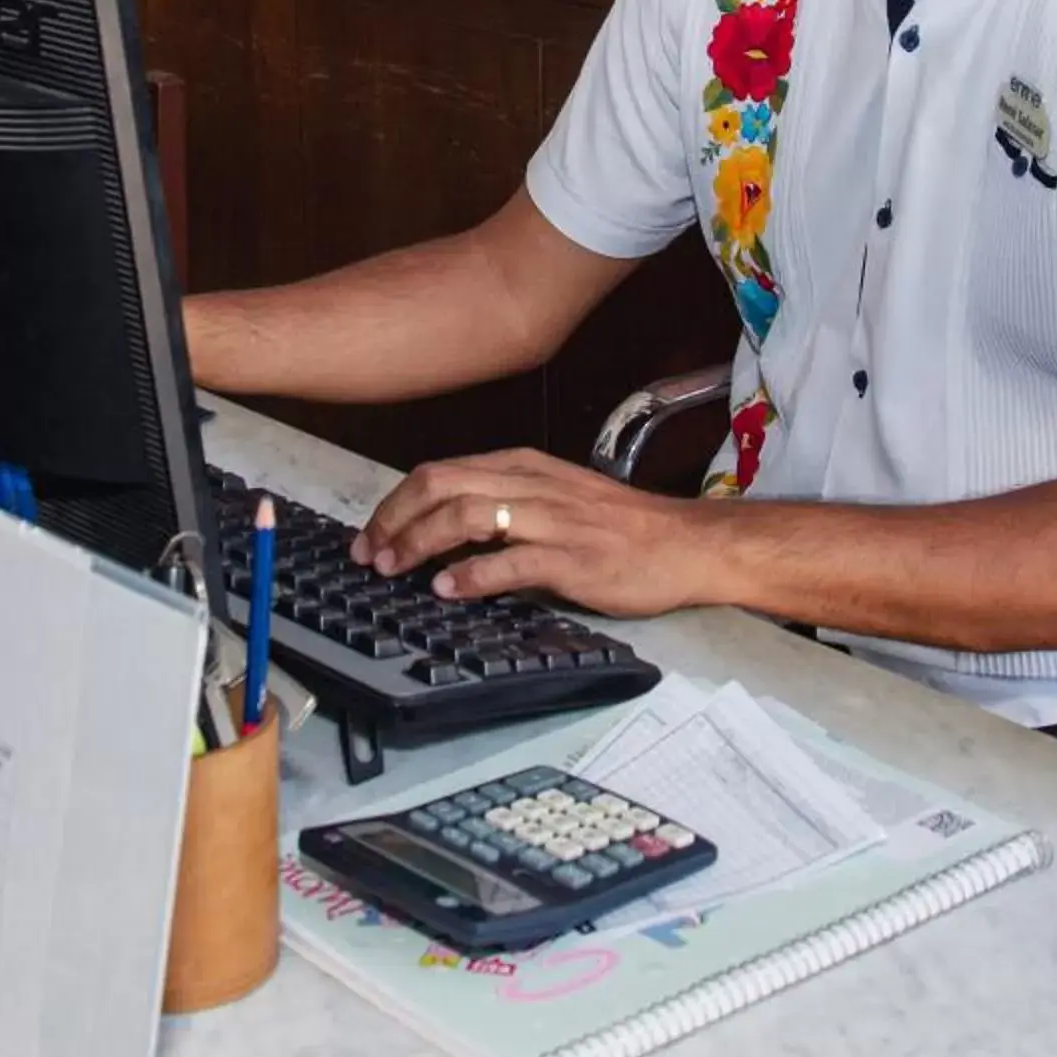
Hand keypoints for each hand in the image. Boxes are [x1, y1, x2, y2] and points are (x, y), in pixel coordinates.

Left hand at [353, 448, 718, 616]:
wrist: (686, 543)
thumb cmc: (621, 526)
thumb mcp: (554, 496)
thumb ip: (504, 503)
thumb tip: (444, 526)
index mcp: (522, 467)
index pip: (439, 472)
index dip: (394, 504)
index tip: (371, 534)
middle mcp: (531, 485)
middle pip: (441, 487)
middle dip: (394, 520)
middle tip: (370, 555)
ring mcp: (552, 520)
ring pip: (467, 516)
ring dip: (420, 543)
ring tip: (396, 570)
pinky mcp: (572, 558)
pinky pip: (510, 561)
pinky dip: (470, 575)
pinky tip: (446, 589)